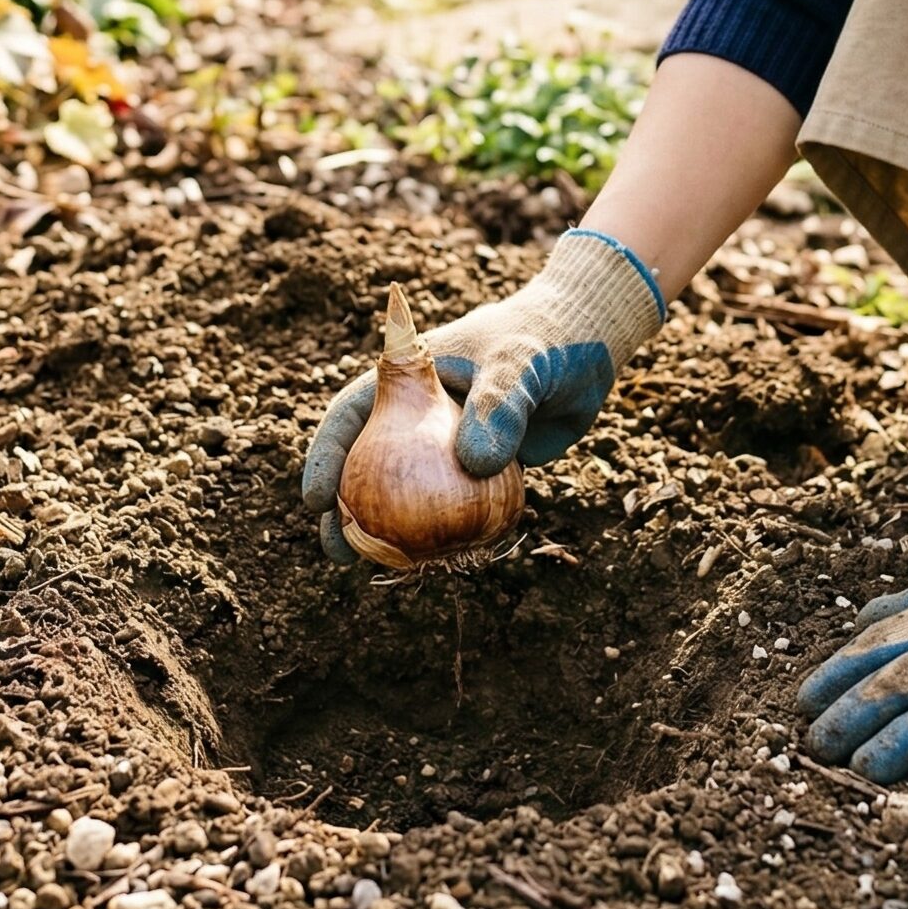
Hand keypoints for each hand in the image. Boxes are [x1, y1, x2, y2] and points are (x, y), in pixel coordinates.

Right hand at [301, 228, 664, 561]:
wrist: (590, 344)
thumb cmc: (548, 339)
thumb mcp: (520, 363)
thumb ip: (498, 405)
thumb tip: (474, 465)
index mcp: (411, 377)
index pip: (352, 412)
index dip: (327, 454)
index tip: (317, 500)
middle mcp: (422, 412)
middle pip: (369, 461)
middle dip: (346, 507)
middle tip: (338, 551)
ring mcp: (451, 442)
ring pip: (410, 491)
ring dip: (391, 530)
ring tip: (381, 569)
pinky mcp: (485, 465)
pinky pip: (459, 505)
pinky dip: (447, 532)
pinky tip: (445, 564)